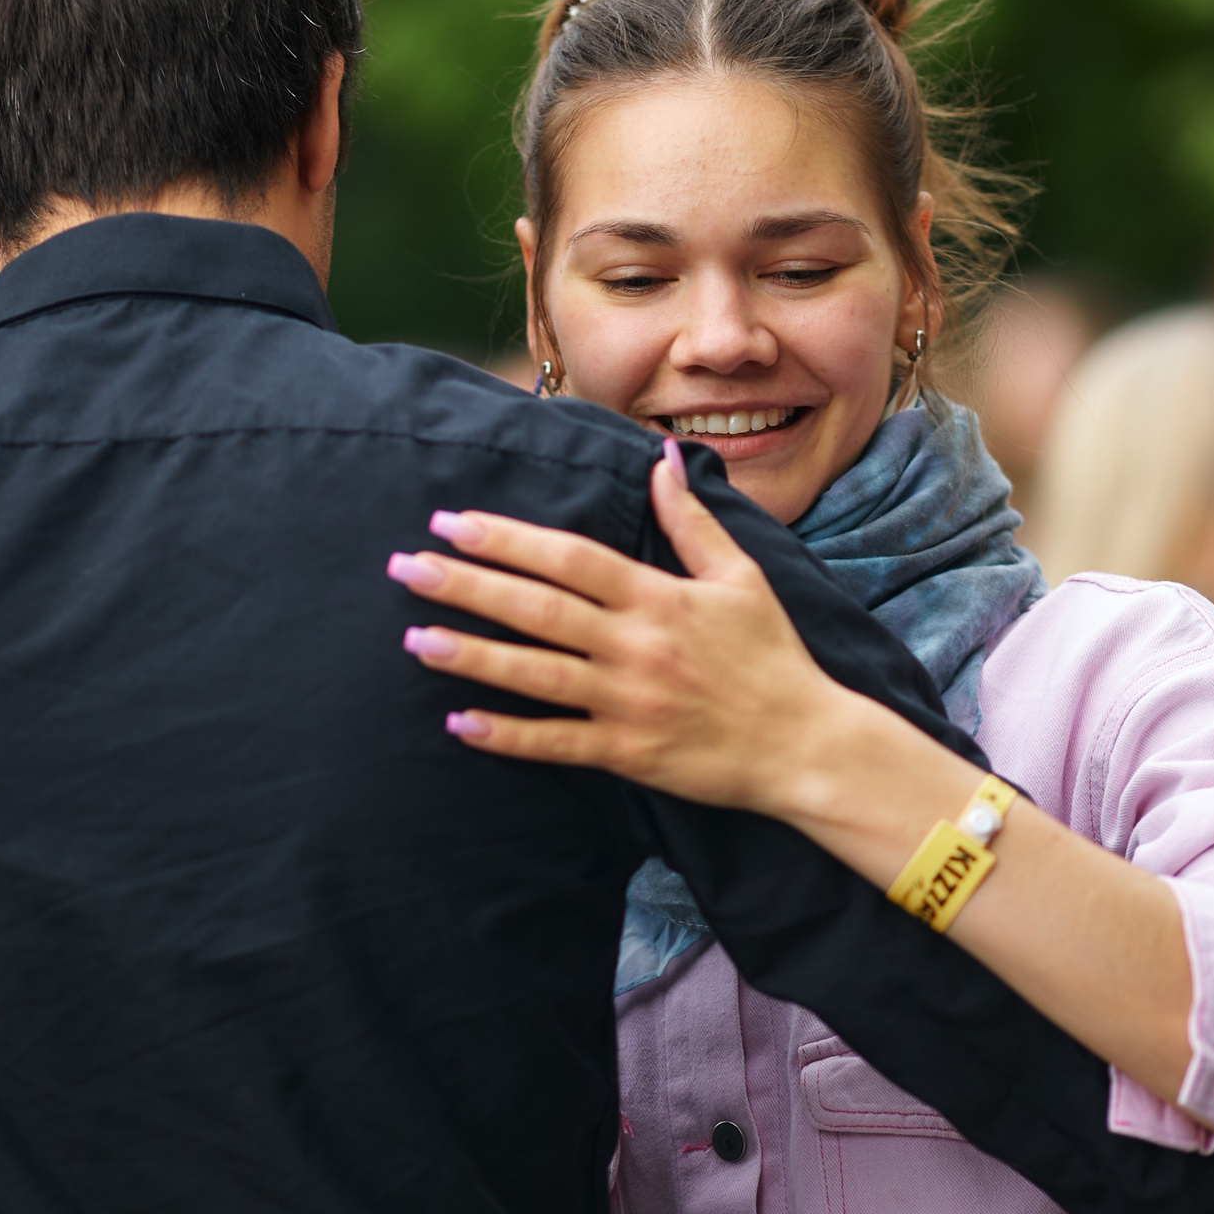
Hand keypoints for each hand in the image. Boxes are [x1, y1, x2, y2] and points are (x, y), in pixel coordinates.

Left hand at [387, 439, 881, 820]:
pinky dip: (507, 735)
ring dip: (472, 656)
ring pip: (536, 675)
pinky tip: (459, 723)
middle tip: (407, 567)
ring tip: (414, 638)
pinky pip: (557, 743)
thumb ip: (691, 521)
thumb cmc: (773, 656)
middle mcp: (636, 646)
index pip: (569, 560)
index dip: (508, 539)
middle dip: (468, 586)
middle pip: (538, 609)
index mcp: (659, 598)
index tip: (453, 522)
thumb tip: (661, 459)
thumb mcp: (742, 576)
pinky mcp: (629, 753)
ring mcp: (629, 702)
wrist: (806, 743)